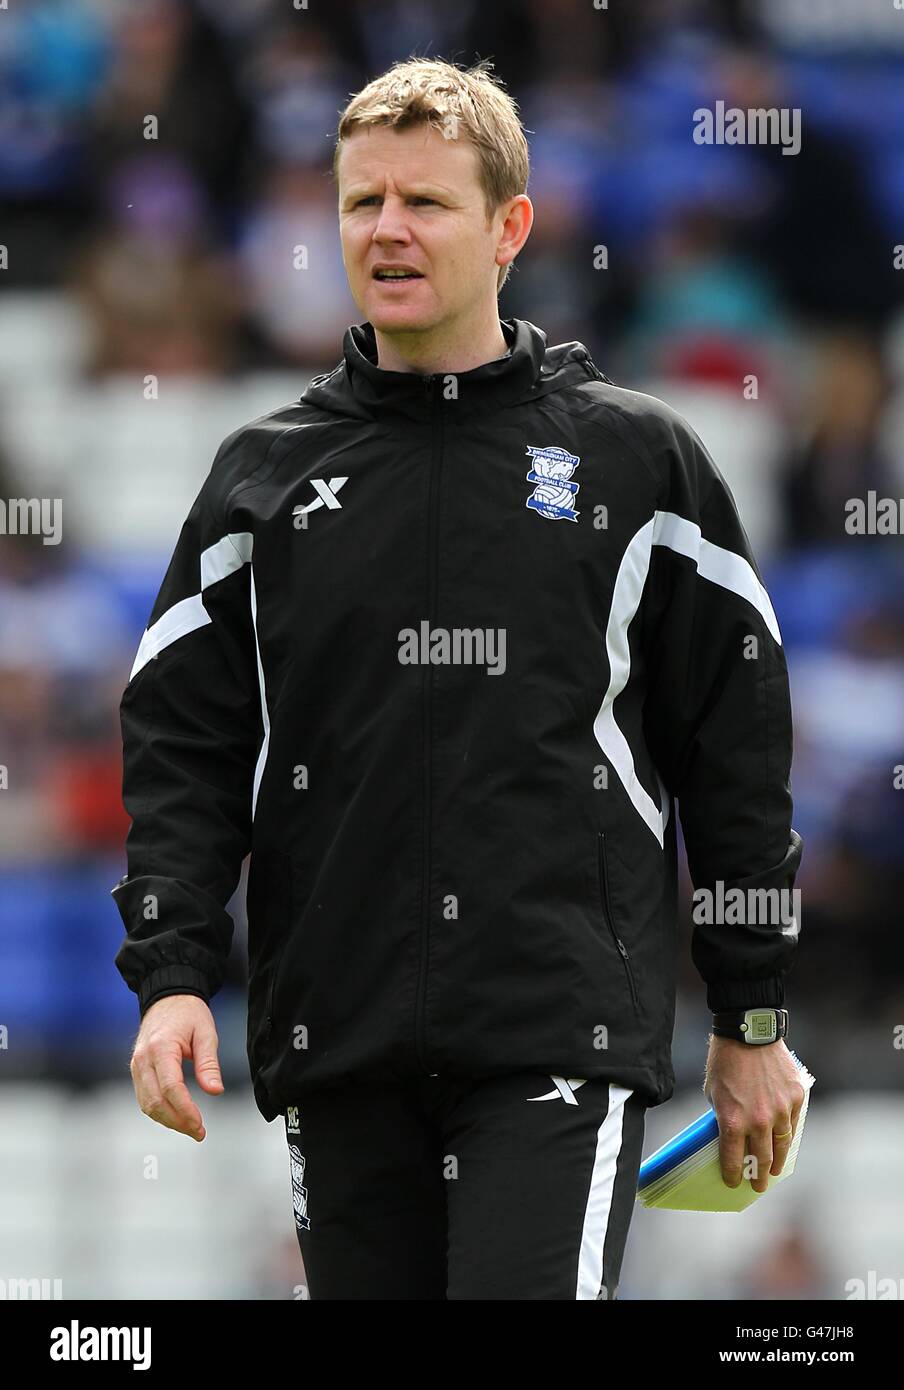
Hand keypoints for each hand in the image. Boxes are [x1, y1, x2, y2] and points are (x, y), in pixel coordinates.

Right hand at [130, 995, 223, 1141]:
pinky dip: (159, 1111)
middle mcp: (143, 1059)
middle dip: (177, 1122)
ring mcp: (136, 1065)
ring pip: (147, 1104)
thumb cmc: (189, 1013)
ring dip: (168, 1121)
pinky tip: (176, 1116)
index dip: (185, 1111)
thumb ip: (209, 1064)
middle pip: (155, 1102)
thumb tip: (215, 1092)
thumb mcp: (206, 1033)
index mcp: (161, 1048)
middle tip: (199, 1132)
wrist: (167, 997)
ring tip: (191, 1128)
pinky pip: (144, 1098)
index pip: (171, 1088)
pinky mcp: (136, 1070)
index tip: (200, 1125)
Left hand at [704, 1034, 804, 1192]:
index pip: (733, 1160)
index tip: (732, 1183)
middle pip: (761, 1159)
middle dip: (758, 1177)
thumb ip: (724, 1116)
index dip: (732, 1175)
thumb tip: (731, 1134)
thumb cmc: (724, 1061)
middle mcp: (759, 1121)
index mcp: (733, 1121)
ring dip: (778, 1162)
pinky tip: (785, 1142)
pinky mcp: (795, 1098)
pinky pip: (793, 1123)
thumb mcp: (713, 1093)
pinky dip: (788, 1134)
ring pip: (782, 1145)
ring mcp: (780, 1110)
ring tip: (774, 1171)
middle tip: (758, 1186)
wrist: (748, 1032)